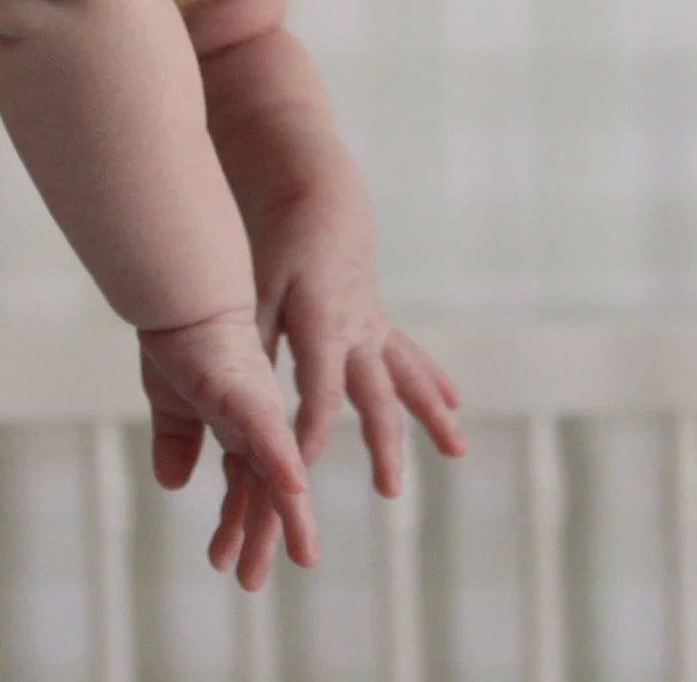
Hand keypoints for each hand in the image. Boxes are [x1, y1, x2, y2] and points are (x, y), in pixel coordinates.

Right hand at [137, 310, 316, 589]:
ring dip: (288, 517)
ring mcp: (257, 409)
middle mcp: (257, 423)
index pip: (242, 485)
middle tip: (253, 582)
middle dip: (262, 537)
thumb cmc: (180, 337)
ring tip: (302, 557)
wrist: (184, 291)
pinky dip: (281, 463)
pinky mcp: (247, 392)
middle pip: (265, 490)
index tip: (223, 563)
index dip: (234, 524)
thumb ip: (177, 441)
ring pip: (279, 472)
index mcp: (239, 426)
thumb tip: (173, 485)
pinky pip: (269, 434)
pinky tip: (296, 490)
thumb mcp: (171, 403)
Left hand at [253, 179, 463, 494]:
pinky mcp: (379, 323)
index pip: (321, 395)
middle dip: (384, 445)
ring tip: (456, 451)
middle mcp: (358, 332)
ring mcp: (374, 328)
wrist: (320, 205)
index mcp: (323, 328)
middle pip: (376, 398)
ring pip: (407, 379)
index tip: (303, 476)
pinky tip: (454, 406)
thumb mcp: (260, 292)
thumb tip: (239, 390)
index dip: (312, 436)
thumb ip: (256, 339)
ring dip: (431, 417)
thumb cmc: (283, 251)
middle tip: (390, 490)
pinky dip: (432, 383)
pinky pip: (410, 357)